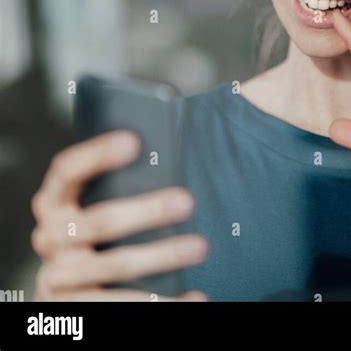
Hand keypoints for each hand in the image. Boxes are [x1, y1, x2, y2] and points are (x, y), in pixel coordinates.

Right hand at [31, 131, 208, 300]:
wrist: (64, 293)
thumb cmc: (91, 234)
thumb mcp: (88, 206)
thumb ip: (111, 186)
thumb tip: (166, 156)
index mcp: (53, 202)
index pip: (66, 171)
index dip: (96, 155)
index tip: (133, 141)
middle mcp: (49, 237)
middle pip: (100, 221)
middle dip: (147, 211)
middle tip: (187, 201)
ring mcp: (57, 276)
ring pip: (115, 264)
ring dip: (162, 255)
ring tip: (199, 246)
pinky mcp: (72, 310)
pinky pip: (120, 305)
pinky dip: (162, 303)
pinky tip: (194, 296)